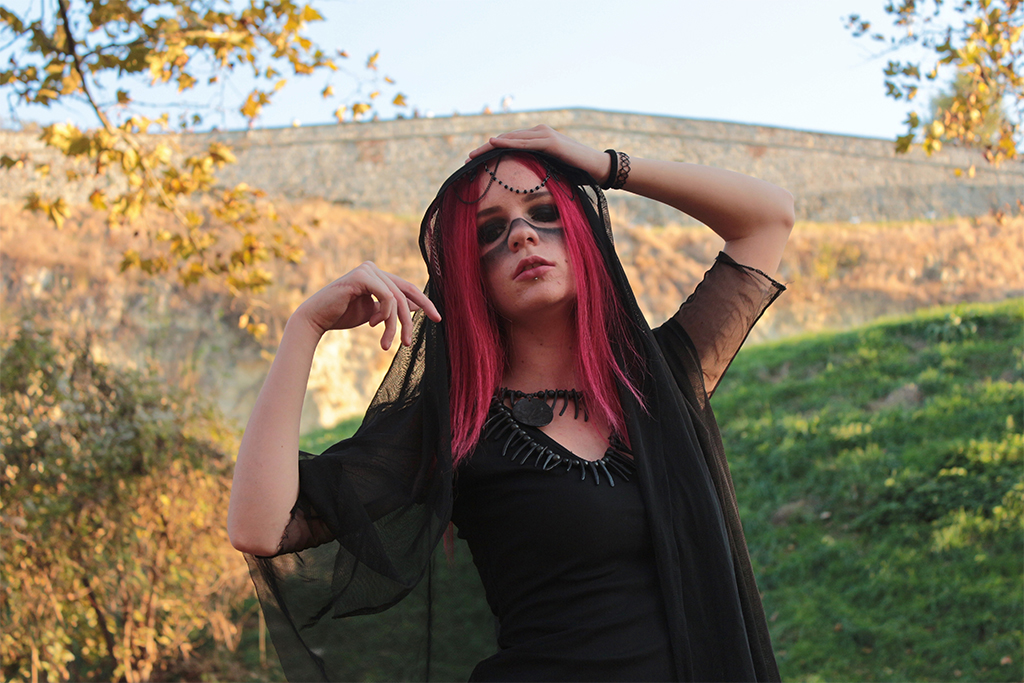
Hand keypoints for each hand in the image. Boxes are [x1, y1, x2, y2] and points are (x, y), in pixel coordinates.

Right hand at [292, 262, 440, 349]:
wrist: (317, 319)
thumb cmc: (342, 316)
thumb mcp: (374, 313)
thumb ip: (392, 308)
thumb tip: (416, 307)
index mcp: (378, 275)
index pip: (408, 288)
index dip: (425, 303)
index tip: (437, 319)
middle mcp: (374, 269)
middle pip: (406, 293)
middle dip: (411, 319)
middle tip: (408, 342)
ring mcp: (368, 270)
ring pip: (397, 299)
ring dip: (393, 325)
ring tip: (386, 343)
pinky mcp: (362, 276)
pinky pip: (387, 297)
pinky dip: (384, 314)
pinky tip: (372, 325)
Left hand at [466, 125, 611, 185]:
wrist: (598, 168)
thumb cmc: (577, 173)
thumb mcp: (552, 173)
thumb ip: (538, 173)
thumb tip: (524, 190)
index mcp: (538, 140)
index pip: (509, 144)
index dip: (491, 153)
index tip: (474, 163)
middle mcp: (539, 133)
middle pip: (505, 140)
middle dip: (485, 150)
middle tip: (467, 160)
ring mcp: (544, 135)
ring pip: (511, 139)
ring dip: (490, 147)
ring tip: (473, 155)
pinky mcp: (550, 141)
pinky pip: (524, 142)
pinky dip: (508, 143)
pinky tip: (493, 144)